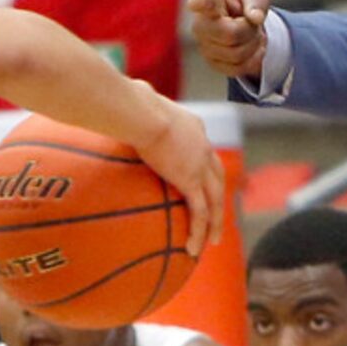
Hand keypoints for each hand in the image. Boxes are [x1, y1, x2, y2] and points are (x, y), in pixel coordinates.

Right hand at [134, 93, 224, 256]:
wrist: (142, 111)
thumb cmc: (133, 102)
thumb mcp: (140, 99)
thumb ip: (140, 102)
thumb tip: (127, 96)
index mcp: (194, 127)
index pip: (204, 150)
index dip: (205, 167)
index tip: (201, 181)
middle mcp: (203, 145)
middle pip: (217, 177)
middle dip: (219, 197)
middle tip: (218, 216)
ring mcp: (199, 165)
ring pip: (215, 199)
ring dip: (216, 222)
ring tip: (213, 242)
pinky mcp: (190, 181)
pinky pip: (199, 212)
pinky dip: (198, 231)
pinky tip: (193, 249)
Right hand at [188, 0, 271, 83]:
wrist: (243, 22)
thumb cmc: (246, 4)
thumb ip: (257, 2)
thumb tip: (256, 18)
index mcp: (213, 0)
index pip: (205, 2)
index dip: (200, 3)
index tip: (194, 3)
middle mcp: (201, 24)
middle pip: (230, 34)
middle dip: (249, 31)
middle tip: (252, 24)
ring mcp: (204, 46)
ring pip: (237, 54)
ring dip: (253, 46)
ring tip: (252, 35)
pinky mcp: (212, 63)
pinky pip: (238, 68)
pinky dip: (252, 60)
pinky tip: (251, 48)